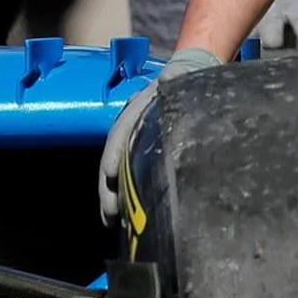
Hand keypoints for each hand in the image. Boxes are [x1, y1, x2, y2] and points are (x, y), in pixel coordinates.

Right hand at [96, 47, 223, 224]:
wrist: (189, 76)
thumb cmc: (186, 78)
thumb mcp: (181, 76)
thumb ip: (175, 77)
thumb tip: (171, 76)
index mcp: (137, 110)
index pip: (121, 132)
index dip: (115, 152)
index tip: (111, 174)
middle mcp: (129, 128)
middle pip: (113, 159)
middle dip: (108, 188)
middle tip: (109, 213)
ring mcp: (134, 143)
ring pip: (116, 172)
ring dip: (111, 197)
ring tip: (111, 221)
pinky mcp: (143, 156)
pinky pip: (128, 178)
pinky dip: (124, 197)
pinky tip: (124, 217)